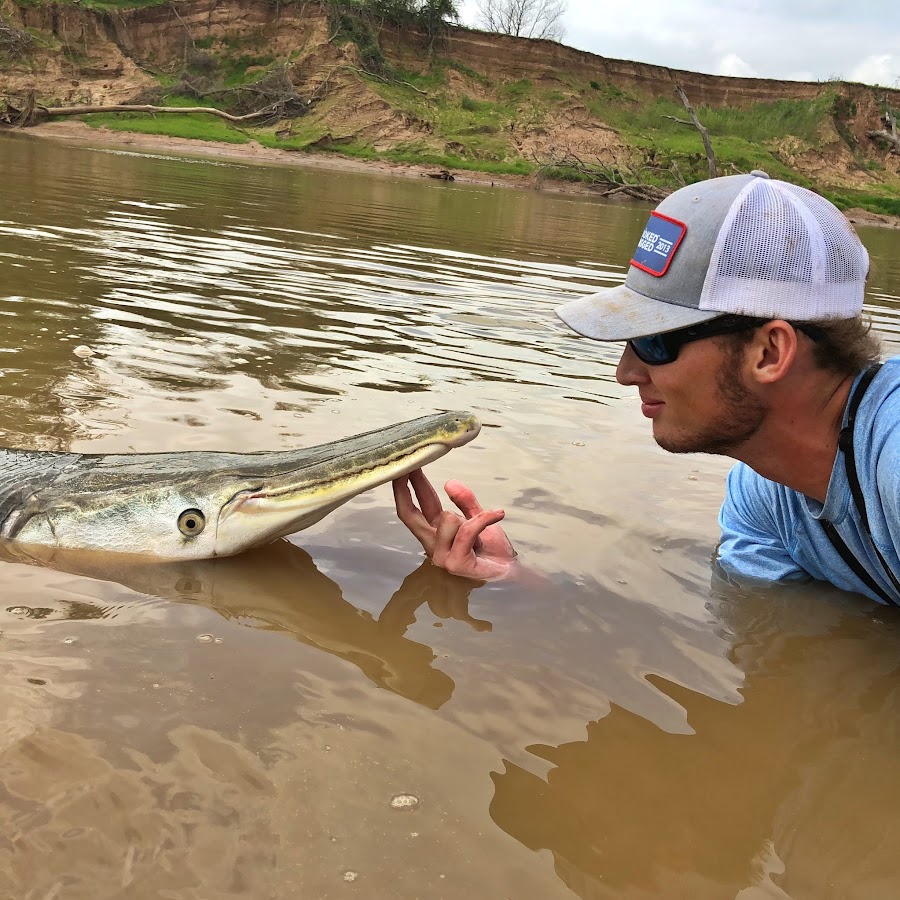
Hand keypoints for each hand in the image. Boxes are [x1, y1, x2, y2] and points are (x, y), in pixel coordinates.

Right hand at [392, 469, 516, 581]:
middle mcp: (432, 544)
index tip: (403, 466)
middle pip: (408, 514)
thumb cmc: (493, 549)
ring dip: (470, 517)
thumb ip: (465, 502)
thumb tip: (448, 482)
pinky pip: (467, 530)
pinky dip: (485, 519)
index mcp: (434, 533)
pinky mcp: (454, 563)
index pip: (412, 508)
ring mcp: (441, 556)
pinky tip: (498, 514)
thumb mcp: (478, 518)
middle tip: (409, 465)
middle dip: (408, 487)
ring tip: (484, 526)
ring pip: (447, 518)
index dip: (404, 488)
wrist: (510, 571)